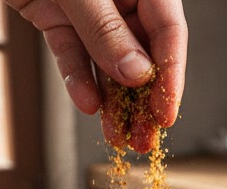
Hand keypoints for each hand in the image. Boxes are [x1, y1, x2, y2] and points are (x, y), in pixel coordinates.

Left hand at [6, 0, 186, 126]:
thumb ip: (106, 30)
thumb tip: (137, 74)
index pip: (167, 30)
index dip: (170, 75)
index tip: (164, 114)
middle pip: (141, 54)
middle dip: (142, 100)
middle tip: (144, 137)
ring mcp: (87, 9)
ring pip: (107, 63)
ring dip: (113, 102)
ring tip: (117, 134)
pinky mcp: (56, 18)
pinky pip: (72, 56)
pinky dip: (78, 81)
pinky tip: (87, 104)